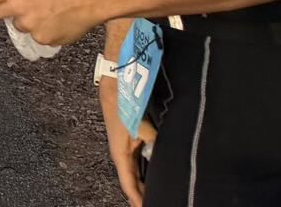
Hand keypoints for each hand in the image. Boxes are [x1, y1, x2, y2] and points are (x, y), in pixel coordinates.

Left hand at [0, 0, 101, 47]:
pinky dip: (41, 31)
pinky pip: (35, 36)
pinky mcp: (43, 40)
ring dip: (25, 21)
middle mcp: (19, 10)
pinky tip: (52, 21)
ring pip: (18, 26)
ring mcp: (31, 27)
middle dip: (2, 10)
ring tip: (41, 11)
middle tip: (15, 5)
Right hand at [99, 72, 156, 206]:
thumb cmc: (124, 107)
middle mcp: (121, 154)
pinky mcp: (129, 139)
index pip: (129, 185)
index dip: (137, 199)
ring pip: (135, 171)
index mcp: (120, 155)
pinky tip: (154, 172)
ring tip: (154, 194)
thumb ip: (153, 142)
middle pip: (132, 181)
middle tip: (153, 203)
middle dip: (141, 194)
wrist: (115, 86)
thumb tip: (164, 153)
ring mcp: (125, 147)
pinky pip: (137, 162)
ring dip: (143, 182)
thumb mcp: (140, 127)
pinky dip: (145, 171)